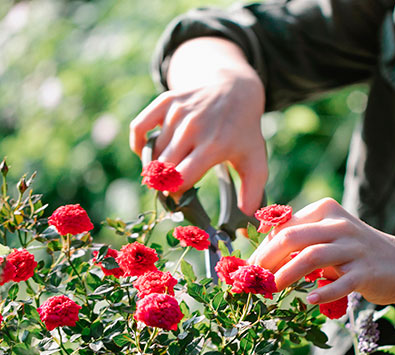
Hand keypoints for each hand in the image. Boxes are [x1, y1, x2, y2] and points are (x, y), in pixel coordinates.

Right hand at [129, 38, 266, 214]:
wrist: (235, 90)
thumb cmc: (244, 132)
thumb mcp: (255, 161)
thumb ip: (253, 194)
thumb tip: (246, 224)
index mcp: (215, 145)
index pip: (181, 179)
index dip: (176, 194)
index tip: (180, 199)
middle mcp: (194, 128)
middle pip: (163, 168)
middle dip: (163, 183)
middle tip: (172, 188)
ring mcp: (178, 113)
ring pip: (152, 152)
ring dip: (155, 166)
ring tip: (168, 171)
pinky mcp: (166, 101)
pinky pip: (139, 129)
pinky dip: (139, 144)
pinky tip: (150, 153)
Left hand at [247, 198, 394, 304]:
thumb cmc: (356, 252)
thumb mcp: (329, 237)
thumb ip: (301, 240)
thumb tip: (260, 257)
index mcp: (326, 210)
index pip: (286, 226)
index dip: (264, 247)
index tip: (250, 266)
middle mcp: (340, 225)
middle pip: (293, 237)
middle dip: (268, 258)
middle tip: (255, 278)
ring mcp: (354, 248)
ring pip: (312, 257)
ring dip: (287, 275)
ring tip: (273, 289)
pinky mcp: (366, 271)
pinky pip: (340, 282)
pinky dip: (323, 292)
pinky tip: (310, 300)